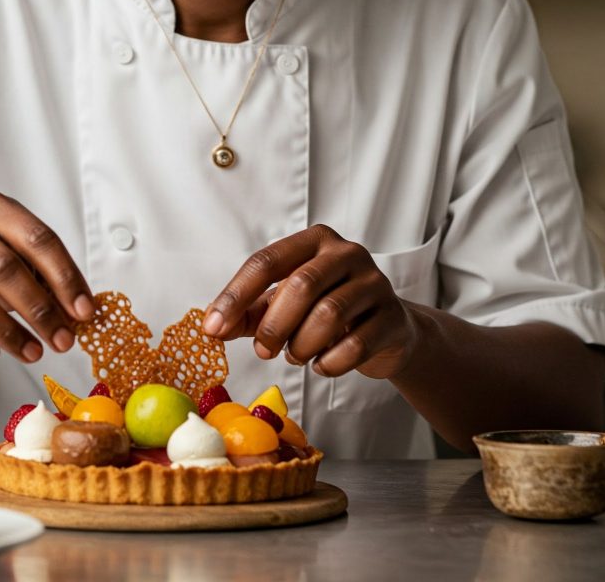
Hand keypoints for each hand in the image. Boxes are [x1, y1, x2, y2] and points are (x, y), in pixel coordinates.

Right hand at [0, 192, 93, 363]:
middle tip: (63, 340)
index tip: (84, 311)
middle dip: (40, 309)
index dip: (65, 277)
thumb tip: (79, 312)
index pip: (38, 238)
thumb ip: (45, 276)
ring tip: (34, 354)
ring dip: (8, 331)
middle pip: (5, 268)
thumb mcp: (13, 255)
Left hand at [203, 224, 419, 378]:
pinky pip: (355, 344)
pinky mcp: (392, 316)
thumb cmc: (327, 309)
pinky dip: (329, 362)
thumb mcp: (284, 304)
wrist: (387, 329)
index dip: (236, 295)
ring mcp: (374, 283)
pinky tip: (322, 364)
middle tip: (263, 350)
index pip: (267, 261)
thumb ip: (249, 312)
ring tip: (296, 355)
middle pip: (300, 285)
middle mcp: (346, 253)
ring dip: (302, 345)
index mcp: (314, 241)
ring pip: (328, 315)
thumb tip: (212, 326)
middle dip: (274, 325)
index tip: (213, 327)